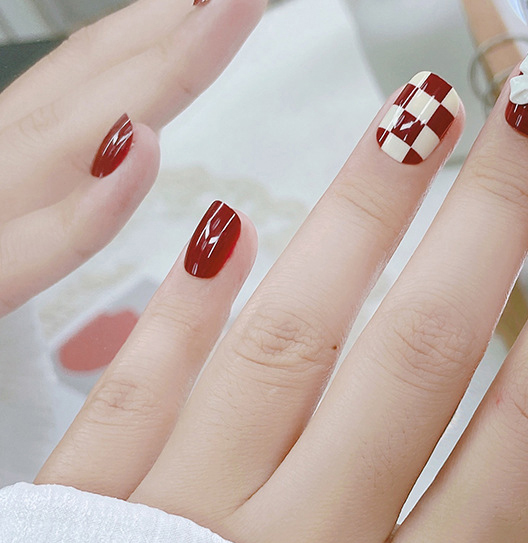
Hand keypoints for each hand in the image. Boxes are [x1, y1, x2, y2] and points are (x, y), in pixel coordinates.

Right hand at [0, 0, 264, 316]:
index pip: (89, 82)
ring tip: (222, 15)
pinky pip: (28, 249)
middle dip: (169, 34)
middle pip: (90, 92)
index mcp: (10, 159)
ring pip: (67, 144)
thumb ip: (56, 179)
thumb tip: (117, 131)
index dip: (151, 32)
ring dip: (150, 81)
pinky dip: (84, 205)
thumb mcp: (10, 218)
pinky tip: (135, 150)